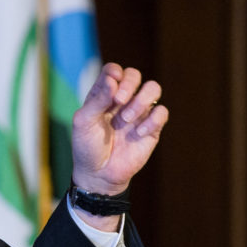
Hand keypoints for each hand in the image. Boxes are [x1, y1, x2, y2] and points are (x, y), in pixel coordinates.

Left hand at [71, 63, 167, 204]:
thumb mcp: (84, 123)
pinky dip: (153, 120)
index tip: (111, 85)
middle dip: (129, 84)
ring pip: (153, 88)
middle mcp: (123, 100)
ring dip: (141, 99)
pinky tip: (139, 133)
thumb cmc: (87, 147)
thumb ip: (97, 100)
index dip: (115, 72)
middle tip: (118, 101)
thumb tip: (112, 80)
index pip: (114, 71)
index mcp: (104, 95)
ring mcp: (138, 113)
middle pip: (135, 75)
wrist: (99, 175)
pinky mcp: (151, 128)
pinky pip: (162, 112)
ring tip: (126, 118)